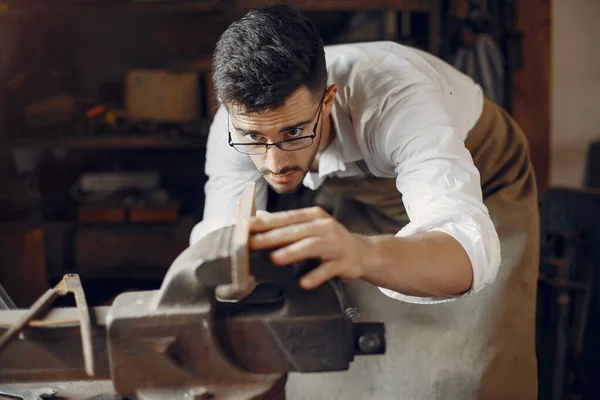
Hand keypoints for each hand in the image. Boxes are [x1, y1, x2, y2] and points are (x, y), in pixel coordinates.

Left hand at [248, 207, 372, 289]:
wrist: (362, 252)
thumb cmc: (330, 240)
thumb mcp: (309, 227)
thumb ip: (285, 223)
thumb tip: (258, 217)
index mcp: (314, 216)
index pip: (287, 217)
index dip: (267, 221)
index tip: (247, 225)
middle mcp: (325, 227)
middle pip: (297, 231)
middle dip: (273, 237)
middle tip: (254, 243)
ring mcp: (336, 244)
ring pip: (312, 246)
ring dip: (293, 252)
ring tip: (275, 259)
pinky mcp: (345, 262)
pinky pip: (329, 269)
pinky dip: (316, 275)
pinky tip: (304, 282)